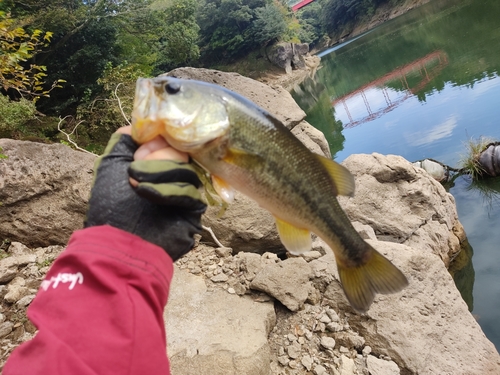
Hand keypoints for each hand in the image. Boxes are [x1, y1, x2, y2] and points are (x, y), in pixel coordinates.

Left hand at [84, 126, 206, 260]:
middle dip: (156, 157)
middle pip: (181, 153)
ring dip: (158, 173)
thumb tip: (139, 125)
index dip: (158, 140)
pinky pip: (190, 191)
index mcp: (155, 166)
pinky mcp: (193, 211)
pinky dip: (167, 191)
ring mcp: (184, 194)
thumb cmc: (110, 205)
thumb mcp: (110, 164)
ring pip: (186, 170)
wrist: (116, 243)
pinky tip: (147, 195)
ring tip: (135, 185)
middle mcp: (172, 178)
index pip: (170, 142)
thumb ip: (124, 140)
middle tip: (134, 170)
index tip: (139, 149)